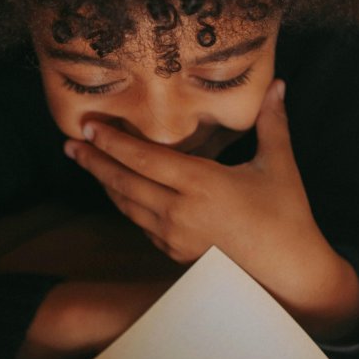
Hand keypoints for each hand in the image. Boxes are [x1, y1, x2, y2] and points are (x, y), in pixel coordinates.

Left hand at [64, 80, 358, 337]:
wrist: (289, 275)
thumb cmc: (287, 216)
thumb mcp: (278, 165)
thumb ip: (272, 122)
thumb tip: (277, 84)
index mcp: (202, 184)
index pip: (144, 158)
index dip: (111, 142)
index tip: (87, 126)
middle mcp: (180, 211)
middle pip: (124, 182)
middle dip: (93, 161)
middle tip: (69, 144)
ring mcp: (174, 236)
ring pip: (127, 205)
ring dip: (105, 182)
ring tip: (86, 162)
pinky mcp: (174, 253)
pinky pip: (141, 223)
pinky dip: (126, 203)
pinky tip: (119, 189)